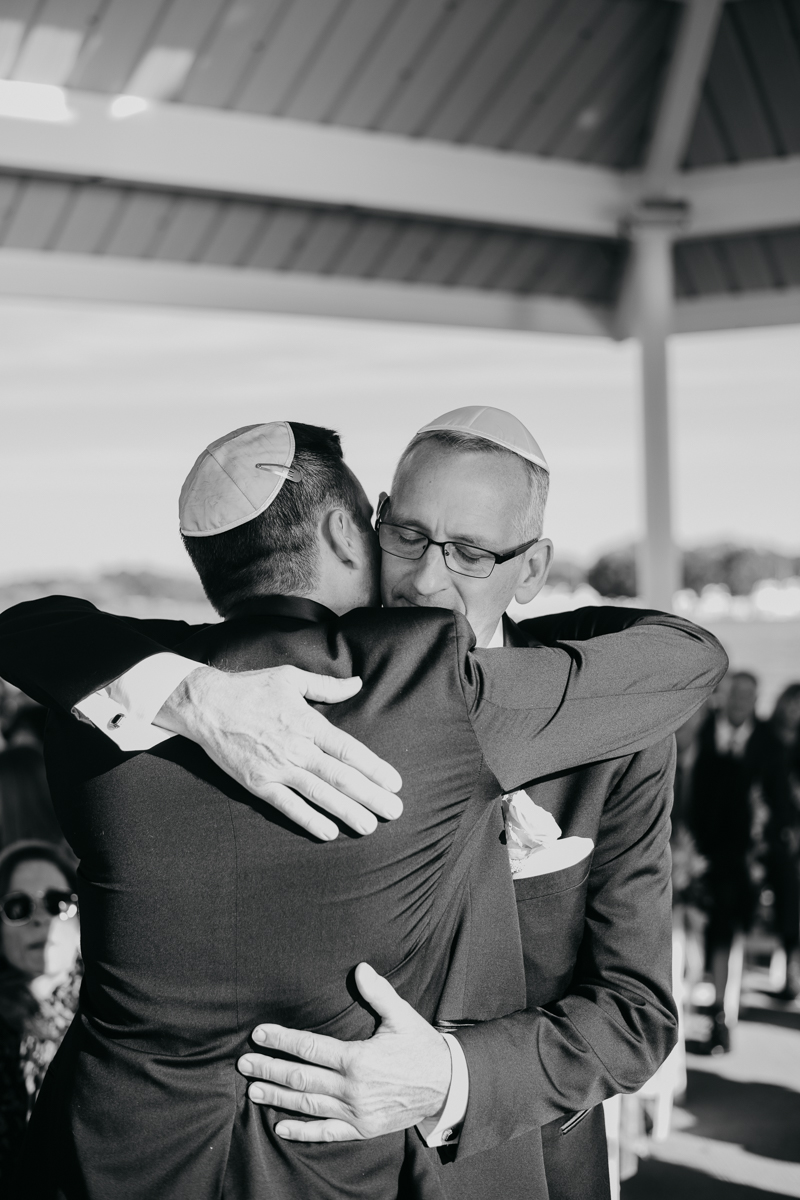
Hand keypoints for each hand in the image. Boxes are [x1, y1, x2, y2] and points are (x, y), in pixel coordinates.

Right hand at [157, 666, 401, 839]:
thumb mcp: (291, 678)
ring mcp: (277, 767)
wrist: (206, 704)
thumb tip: (358, 683)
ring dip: (347, 812)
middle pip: (341, 776)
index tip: (395, 782)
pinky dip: (308, 819)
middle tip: (394, 811)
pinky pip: (287, 806)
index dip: (374, 768)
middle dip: (371, 796)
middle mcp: (297, 748)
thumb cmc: (250, 687)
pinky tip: (329, 832)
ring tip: (370, 826)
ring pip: (319, 794)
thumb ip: (327, 686)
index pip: (350, 750)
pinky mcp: (258, 782)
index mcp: (308, 723)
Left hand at [238, 962, 451, 1141]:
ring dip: (277, 1098)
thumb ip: (378, 993)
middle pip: (301, 1077)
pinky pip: (326, 1132)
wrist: (447, 1086)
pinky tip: (280, 1128)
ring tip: (253, 1090)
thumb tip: (360, 968)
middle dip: (269, 1068)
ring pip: (307, 1105)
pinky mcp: (362, 1129)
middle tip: (243, 1063)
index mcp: (358, 1058)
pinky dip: (302, 1132)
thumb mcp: (402, 1015)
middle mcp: (352, 1088)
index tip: (259, 1034)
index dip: (282, 1040)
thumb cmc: (421, 1047)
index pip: (309, 1047)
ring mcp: (356, 1112)